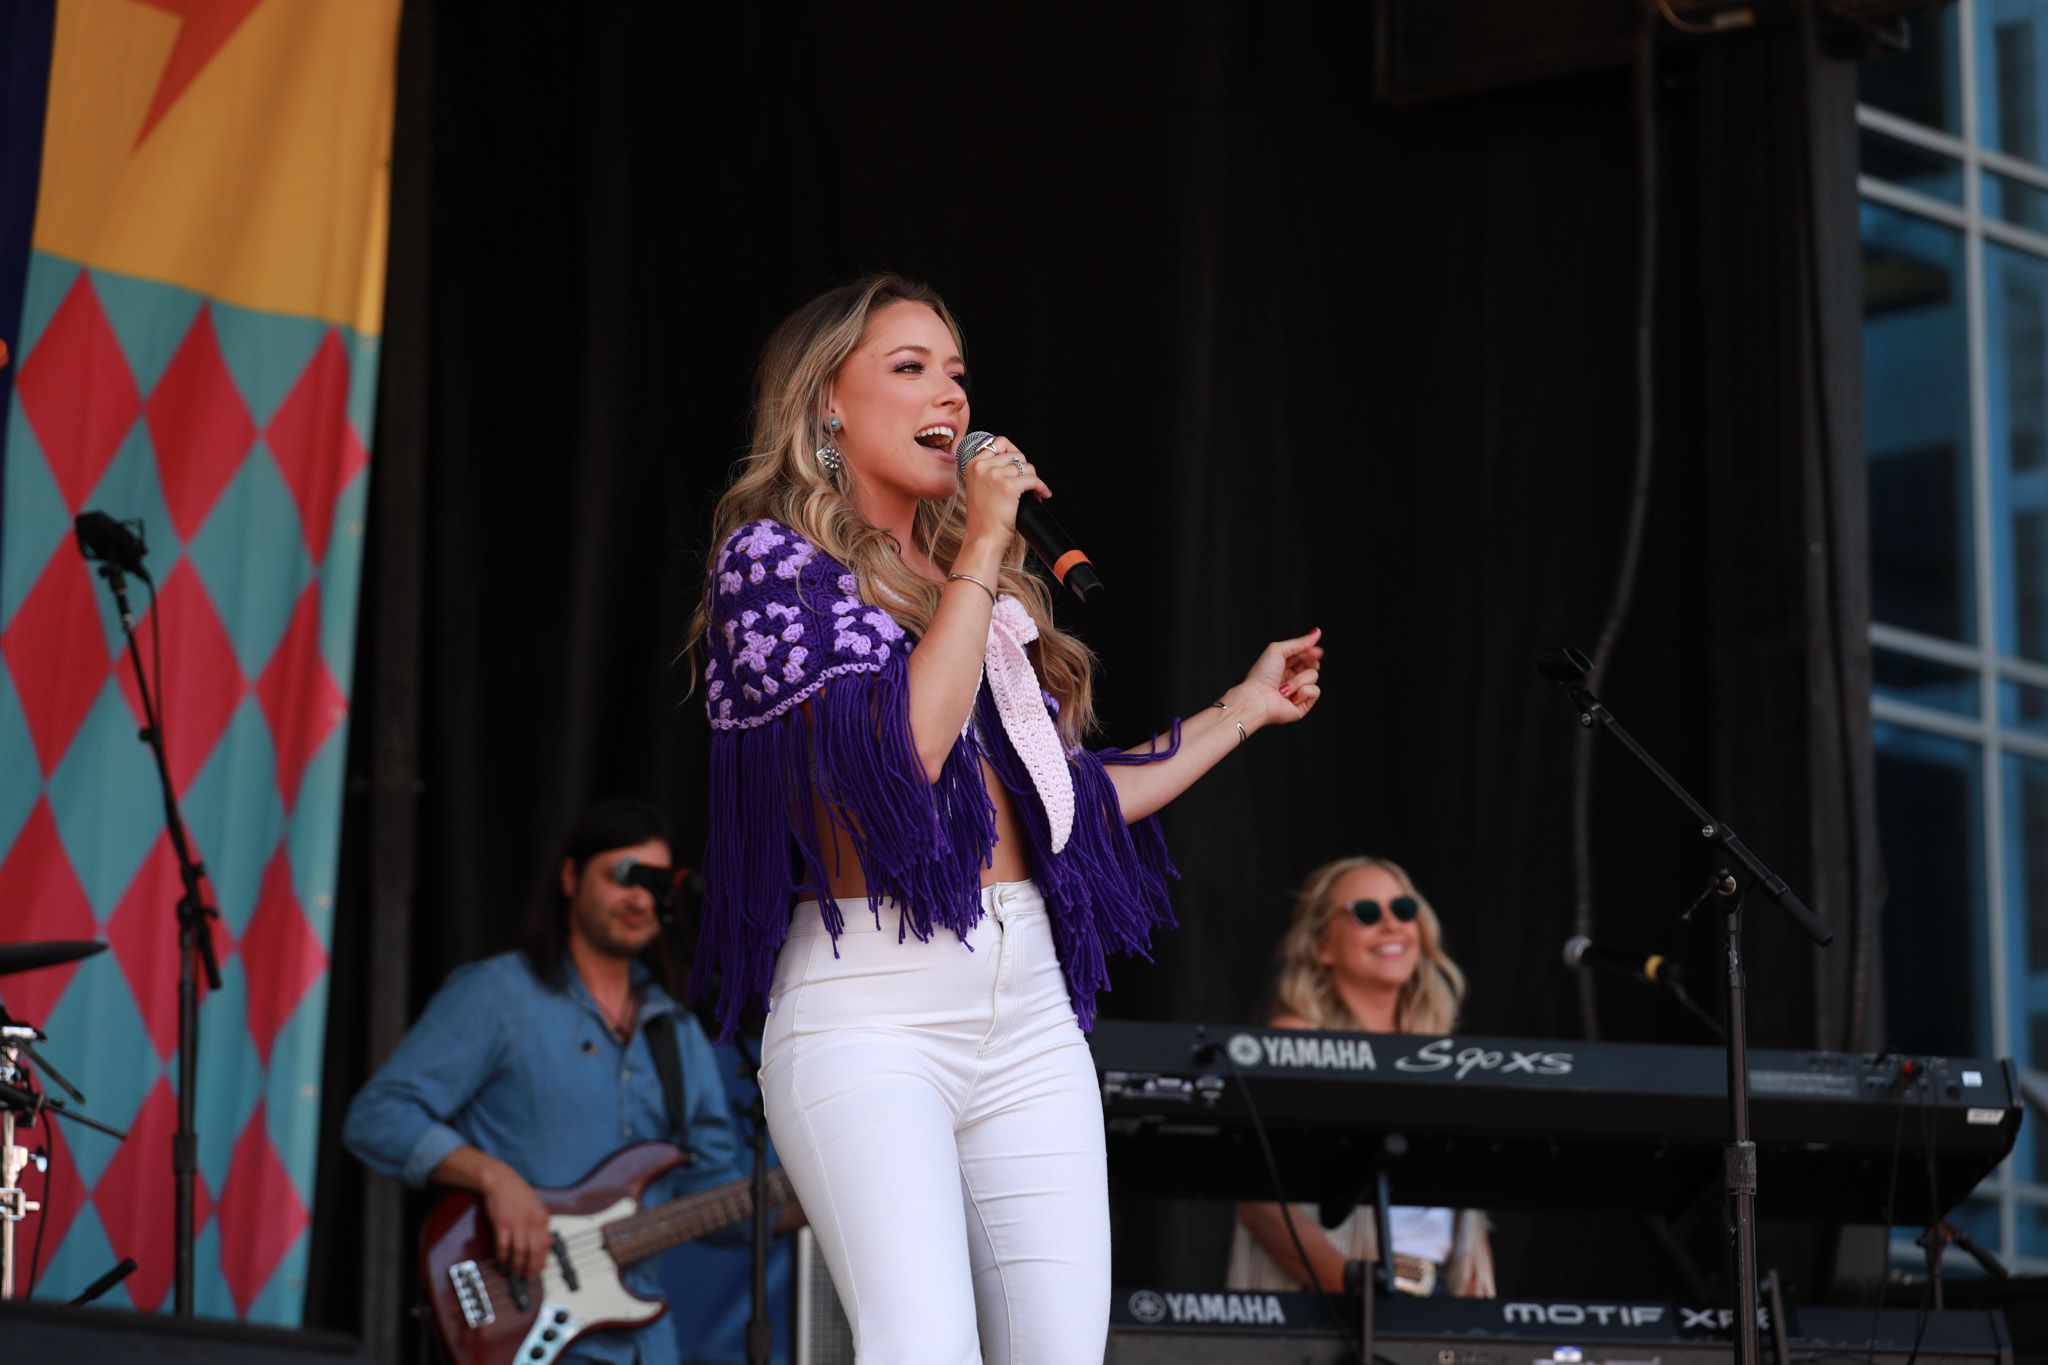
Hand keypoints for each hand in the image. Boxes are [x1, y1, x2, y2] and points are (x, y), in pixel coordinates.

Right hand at [481, 1163, 550, 1279]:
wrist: (501, 1181)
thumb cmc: (519, 1194)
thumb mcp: (537, 1208)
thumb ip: (542, 1226)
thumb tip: (548, 1243)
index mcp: (542, 1218)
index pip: (545, 1246)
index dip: (542, 1261)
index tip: (539, 1271)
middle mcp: (531, 1222)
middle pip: (534, 1252)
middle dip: (531, 1268)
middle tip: (527, 1276)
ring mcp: (516, 1223)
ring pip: (519, 1252)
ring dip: (517, 1265)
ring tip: (515, 1272)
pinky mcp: (502, 1224)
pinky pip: (503, 1246)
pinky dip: (503, 1256)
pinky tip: (502, 1260)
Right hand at [957, 434, 1050, 553]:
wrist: (983, 537)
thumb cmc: (983, 517)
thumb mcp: (978, 486)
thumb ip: (989, 470)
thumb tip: (1014, 459)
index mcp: (973, 464)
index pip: (999, 442)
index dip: (1013, 452)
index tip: (1019, 465)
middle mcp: (983, 466)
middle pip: (1017, 455)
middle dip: (1025, 469)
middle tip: (1026, 483)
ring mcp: (995, 475)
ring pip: (1027, 467)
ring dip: (1033, 480)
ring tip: (1032, 492)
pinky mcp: (1009, 486)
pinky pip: (1033, 480)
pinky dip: (1041, 488)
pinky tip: (1042, 494)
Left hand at [1230, 627, 1322, 729]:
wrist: (1258, 699)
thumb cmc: (1262, 676)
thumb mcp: (1278, 650)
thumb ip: (1299, 642)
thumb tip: (1316, 632)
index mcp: (1284, 664)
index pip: (1305, 654)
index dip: (1311, 651)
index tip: (1314, 651)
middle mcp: (1291, 677)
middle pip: (1313, 664)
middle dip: (1309, 663)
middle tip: (1298, 666)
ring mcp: (1297, 691)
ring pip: (1314, 677)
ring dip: (1298, 680)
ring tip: (1284, 688)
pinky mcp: (1303, 704)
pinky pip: (1315, 691)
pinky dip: (1302, 692)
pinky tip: (1289, 697)